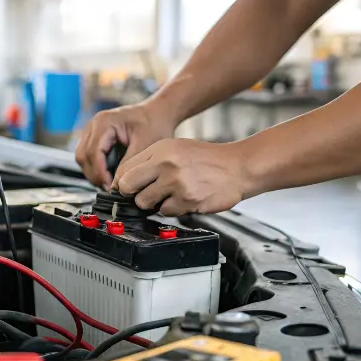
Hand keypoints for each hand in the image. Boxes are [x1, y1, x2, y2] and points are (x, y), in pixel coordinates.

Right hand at [75, 102, 176, 187]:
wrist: (157, 113)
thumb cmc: (153, 124)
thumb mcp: (145, 145)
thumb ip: (129, 164)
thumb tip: (117, 184)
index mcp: (104, 122)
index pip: (93, 153)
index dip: (99, 173)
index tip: (111, 187)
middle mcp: (93, 125)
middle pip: (82, 156)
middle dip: (95, 175)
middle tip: (110, 188)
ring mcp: (92, 130)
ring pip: (82, 158)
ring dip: (94, 173)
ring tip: (110, 184)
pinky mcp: (95, 137)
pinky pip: (88, 156)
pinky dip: (96, 168)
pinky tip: (110, 176)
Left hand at [112, 139, 251, 215]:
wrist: (238, 167)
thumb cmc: (208, 159)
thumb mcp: (176, 148)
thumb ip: (151, 161)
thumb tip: (124, 180)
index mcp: (160, 149)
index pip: (125, 169)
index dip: (122, 182)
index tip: (125, 188)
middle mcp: (166, 163)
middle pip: (128, 187)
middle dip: (132, 194)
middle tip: (144, 194)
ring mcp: (176, 182)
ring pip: (145, 202)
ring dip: (154, 203)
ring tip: (170, 194)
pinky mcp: (187, 200)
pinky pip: (166, 212)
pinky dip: (173, 209)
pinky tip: (185, 199)